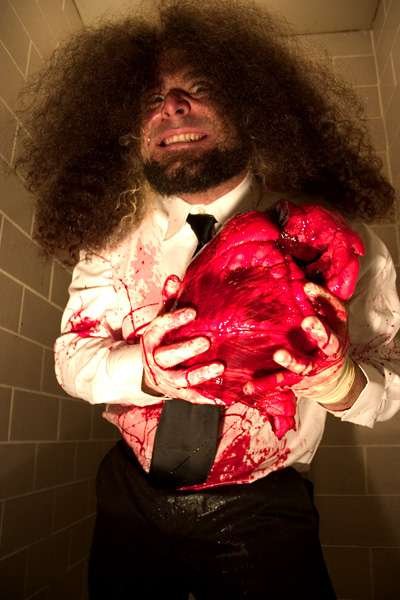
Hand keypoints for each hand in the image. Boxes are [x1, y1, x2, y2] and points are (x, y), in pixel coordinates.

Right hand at [141, 276, 223, 403]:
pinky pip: (190, 396)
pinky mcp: (174, 393)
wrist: (133, 374)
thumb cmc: (154, 342)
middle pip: (169, 355)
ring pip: (182, 378)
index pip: (159, 328)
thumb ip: (168, 302)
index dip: (174, 320)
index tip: (192, 312)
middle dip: (187, 349)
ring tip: (219, 367)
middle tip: (206, 341)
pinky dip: (206, 397)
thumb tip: (175, 278)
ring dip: (201, 374)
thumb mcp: (158, 322)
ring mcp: (164, 379)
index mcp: (150, 340)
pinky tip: (223, 396)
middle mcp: (155, 360)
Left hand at [243, 283, 353, 404]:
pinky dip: (263, 385)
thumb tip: (291, 273)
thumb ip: (315, 304)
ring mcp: (316, 367)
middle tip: (307, 321)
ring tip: (279, 354)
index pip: (335, 311)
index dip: (323, 298)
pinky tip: (247, 386)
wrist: (336, 383)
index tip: (307, 286)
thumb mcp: (329, 321)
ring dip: (292, 360)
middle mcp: (330, 349)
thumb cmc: (325, 341)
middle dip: (319, 331)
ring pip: (305, 365)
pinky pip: (281, 383)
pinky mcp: (300, 382)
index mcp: (338, 329)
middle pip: (329, 341)